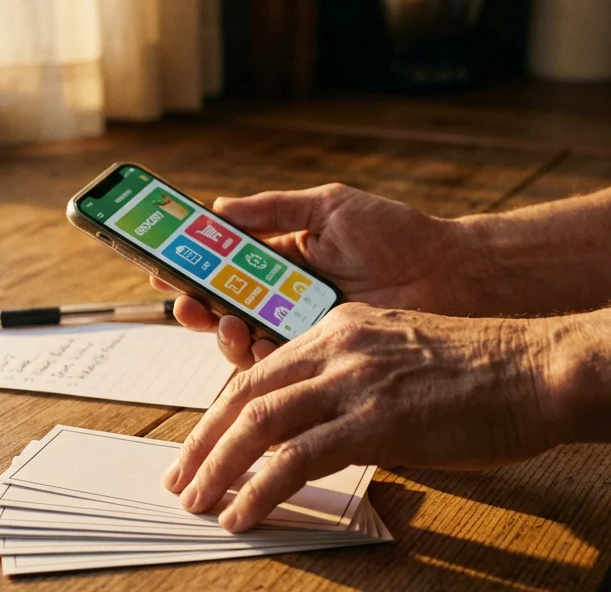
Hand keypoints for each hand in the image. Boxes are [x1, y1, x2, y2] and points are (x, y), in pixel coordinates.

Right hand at [152, 184, 480, 367]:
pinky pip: (280, 365)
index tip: (159, 264)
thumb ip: (273, 210)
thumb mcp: (328, 207)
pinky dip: (265, 357)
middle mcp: (284, 296)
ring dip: (225, 334)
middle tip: (187, 302)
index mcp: (281, 258)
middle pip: (222, 307)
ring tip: (229, 322)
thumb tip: (218, 208)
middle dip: (196, 307)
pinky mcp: (321, 358)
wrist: (451, 274)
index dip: (187, 266)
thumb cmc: (398, 235)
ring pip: (244, 341)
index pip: (221, 264)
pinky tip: (264, 344)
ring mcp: (301, 330)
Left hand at [162, 303, 558, 532]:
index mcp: (341, 330)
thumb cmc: (485, 376)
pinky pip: (296, 458)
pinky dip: (259, 490)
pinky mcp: (375, 422)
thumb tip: (325, 438)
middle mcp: (338, 347)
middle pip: (245, 394)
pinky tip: (242, 515)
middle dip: (203, 442)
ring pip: (259, 423)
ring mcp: (355, 382)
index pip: (261, 371)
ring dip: (218, 468)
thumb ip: (358, 390)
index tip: (201, 445)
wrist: (540, 370)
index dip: (222, 413)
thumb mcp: (404, 365)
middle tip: (179, 479)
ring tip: (197, 503)